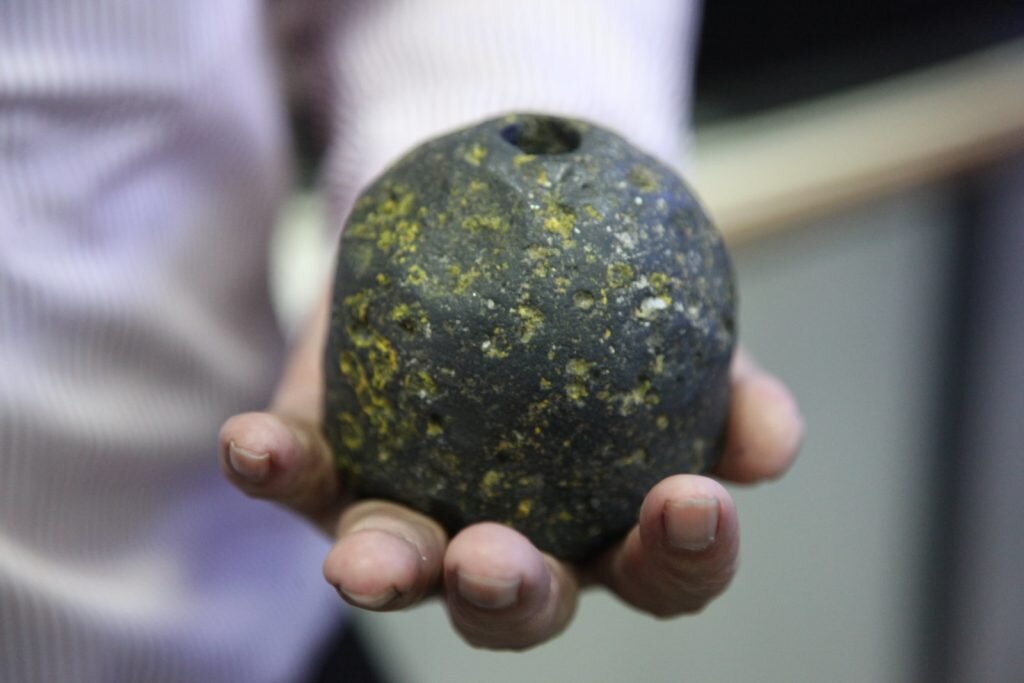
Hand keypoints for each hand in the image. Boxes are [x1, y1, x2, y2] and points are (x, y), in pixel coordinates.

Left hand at [218, 291, 802, 649]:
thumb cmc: (610, 302)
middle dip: (510, 596)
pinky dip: (279, 468)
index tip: (689, 503)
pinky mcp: (337, 462)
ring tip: (363, 563)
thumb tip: (772, 443)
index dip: (682, 557)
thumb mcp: (683, 331)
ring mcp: (416, 508)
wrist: (513, 238)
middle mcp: (512, 536)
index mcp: (609, 523)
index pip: (660, 572)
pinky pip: (303, 476)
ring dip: (383, 569)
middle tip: (501, 560)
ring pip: (401, 566)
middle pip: (517, 604)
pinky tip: (254, 445)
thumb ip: (728, 386)